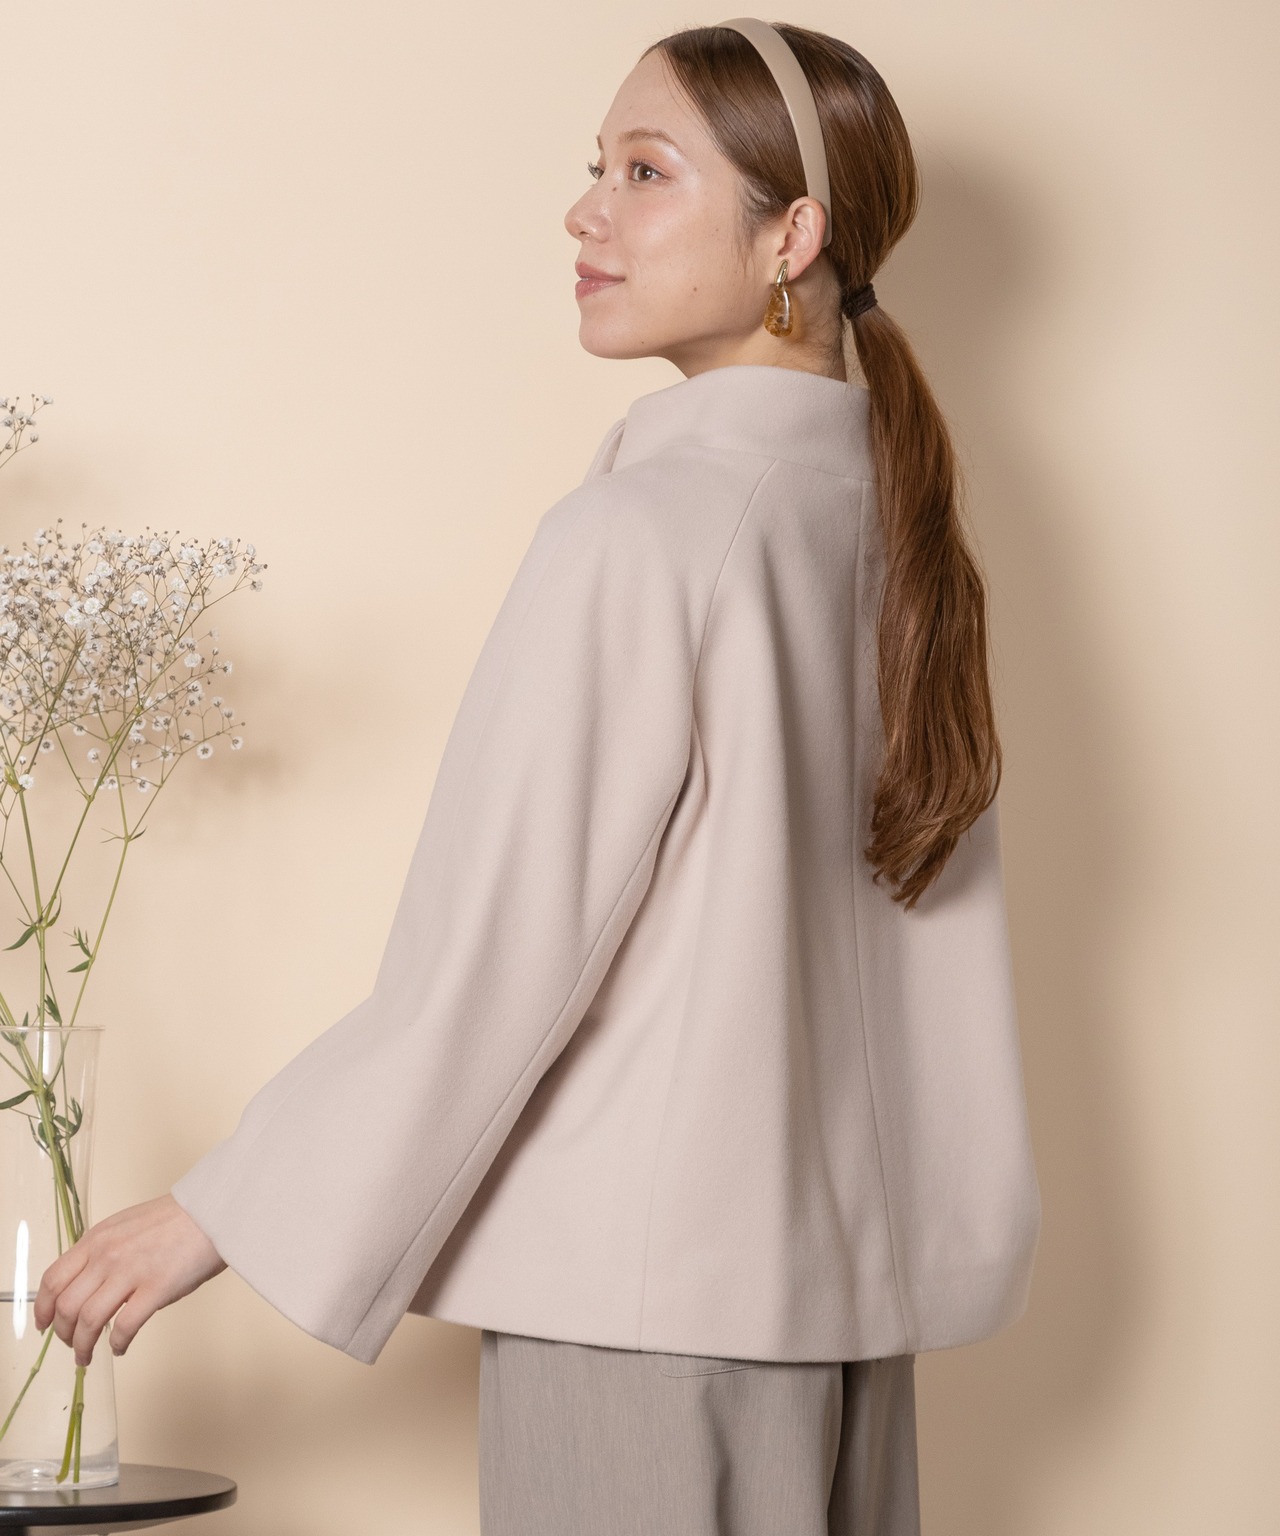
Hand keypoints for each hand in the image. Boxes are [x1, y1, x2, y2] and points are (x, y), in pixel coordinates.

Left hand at [34, 1193, 226, 1367]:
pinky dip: (117, 1344)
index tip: (44, 1324)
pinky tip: (120, 1347)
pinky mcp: (156, 1288)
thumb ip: (102, 1251)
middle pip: (67, 1306)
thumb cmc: (177, 1219)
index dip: (42, 1308)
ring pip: (89, 1321)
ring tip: (87, 1356)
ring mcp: (131, 1271)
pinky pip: (124, 1327)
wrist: (214, 1210)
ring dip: (83, 1346)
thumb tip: (87, 1285)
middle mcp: (107, 1255)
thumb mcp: (125, 1226)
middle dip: (63, 1334)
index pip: (53, 1279)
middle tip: (71, 1345)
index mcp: (97, 1239)